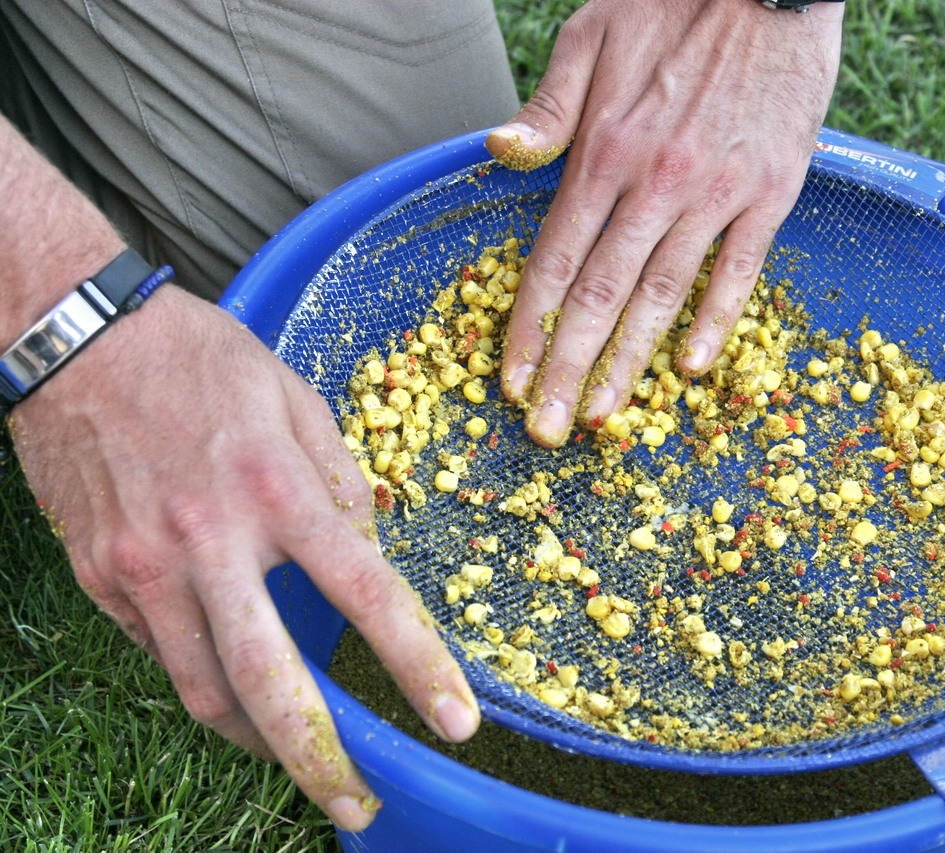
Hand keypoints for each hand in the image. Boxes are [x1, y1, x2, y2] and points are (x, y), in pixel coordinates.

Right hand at [7, 287, 478, 830]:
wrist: (75, 339)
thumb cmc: (197, 358)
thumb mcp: (294, 397)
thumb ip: (341, 480)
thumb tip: (370, 551)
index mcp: (276, 486)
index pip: (366, 594)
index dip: (417, 666)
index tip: (456, 722)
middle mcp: (209, 538)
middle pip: (270, 680)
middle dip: (321, 758)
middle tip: (359, 803)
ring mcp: (145, 566)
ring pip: (205, 689)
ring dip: (260, 739)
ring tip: (300, 757)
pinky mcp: (101, 578)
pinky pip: (162, 655)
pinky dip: (206, 680)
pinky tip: (234, 683)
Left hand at [487, 0, 842, 446]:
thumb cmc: (671, 2)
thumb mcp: (590, 37)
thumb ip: (548, 110)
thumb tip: (497, 154)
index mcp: (602, 150)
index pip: (554, 259)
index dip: (527, 326)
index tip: (511, 380)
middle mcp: (653, 182)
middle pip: (600, 295)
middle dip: (567, 368)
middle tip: (547, 430)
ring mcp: (715, 192)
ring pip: (662, 294)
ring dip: (629, 362)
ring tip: (604, 416)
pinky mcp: (772, 192)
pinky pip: (739, 271)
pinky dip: (715, 321)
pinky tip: (693, 369)